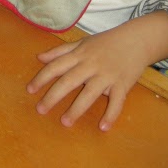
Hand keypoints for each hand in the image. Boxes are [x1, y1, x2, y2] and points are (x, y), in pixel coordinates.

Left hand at [27, 25, 150, 130]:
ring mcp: (107, 75)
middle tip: (40, 110)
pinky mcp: (123, 84)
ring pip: (90, 93)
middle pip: (69, 80)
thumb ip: (60, 51)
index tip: (30, 90)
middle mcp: (91, 64)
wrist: (137, 39)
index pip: (57, 65)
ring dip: (77, 108)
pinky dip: (111, 114)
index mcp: (80, 54)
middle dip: (53, 95)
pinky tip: (103, 127)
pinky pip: (117, 101)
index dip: (42, 77)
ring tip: (65, 122)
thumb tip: (39, 57)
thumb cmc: (106, 42)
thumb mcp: (82, 42)